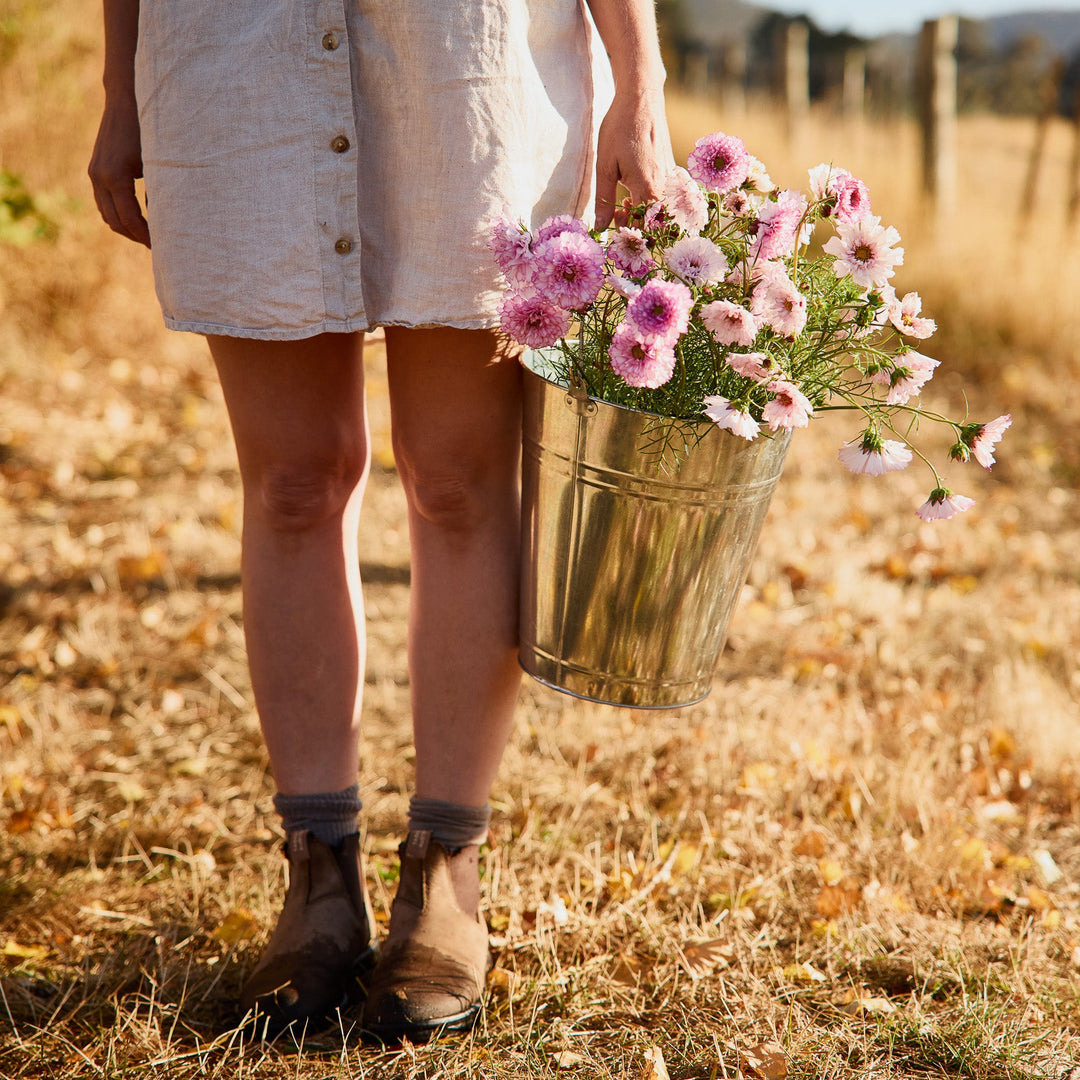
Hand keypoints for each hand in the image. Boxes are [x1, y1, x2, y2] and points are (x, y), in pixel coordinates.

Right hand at [88, 95, 150, 247]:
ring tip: (148, 235)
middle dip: (136, 236)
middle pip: (116, 222)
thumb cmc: (149, 130)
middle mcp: (100, 177)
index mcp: (116, 177)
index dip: (146, 237)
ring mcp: (94, 173)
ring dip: (126, 228)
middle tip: (158, 246)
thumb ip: (159, 192)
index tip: (163, 247)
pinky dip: (117, 214)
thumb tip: (166, 223)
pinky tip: (137, 218)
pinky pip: (103, 202)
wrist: (126, 100)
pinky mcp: (95, 169)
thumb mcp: (159, 164)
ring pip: (106, 214)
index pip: (130, 220)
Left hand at [593, 88, 673, 230]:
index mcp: (648, 190)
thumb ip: (603, 201)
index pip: (640, 228)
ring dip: (640, 212)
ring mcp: (671, 179)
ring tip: (623, 202)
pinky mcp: (672, 170)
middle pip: (651, 223)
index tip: (611, 229)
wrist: (642, 99)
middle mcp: (664, 188)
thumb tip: (600, 228)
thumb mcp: (605, 167)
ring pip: (658, 210)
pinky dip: (649, 200)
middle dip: (633, 225)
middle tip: (615, 216)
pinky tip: (634, 190)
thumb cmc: (620, 129)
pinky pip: (663, 196)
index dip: (625, 234)